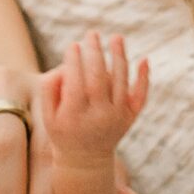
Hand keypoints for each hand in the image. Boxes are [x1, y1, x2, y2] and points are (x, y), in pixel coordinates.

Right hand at [40, 31, 149, 161]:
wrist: (86, 160)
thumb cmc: (63, 131)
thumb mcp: (48, 116)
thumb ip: (50, 90)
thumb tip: (64, 66)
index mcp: (74, 117)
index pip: (75, 83)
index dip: (74, 62)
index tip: (73, 45)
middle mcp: (98, 117)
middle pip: (98, 79)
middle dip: (94, 53)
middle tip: (91, 34)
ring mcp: (117, 117)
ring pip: (120, 82)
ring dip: (119, 57)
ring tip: (115, 37)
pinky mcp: (130, 117)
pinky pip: (140, 96)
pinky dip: (144, 78)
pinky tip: (144, 59)